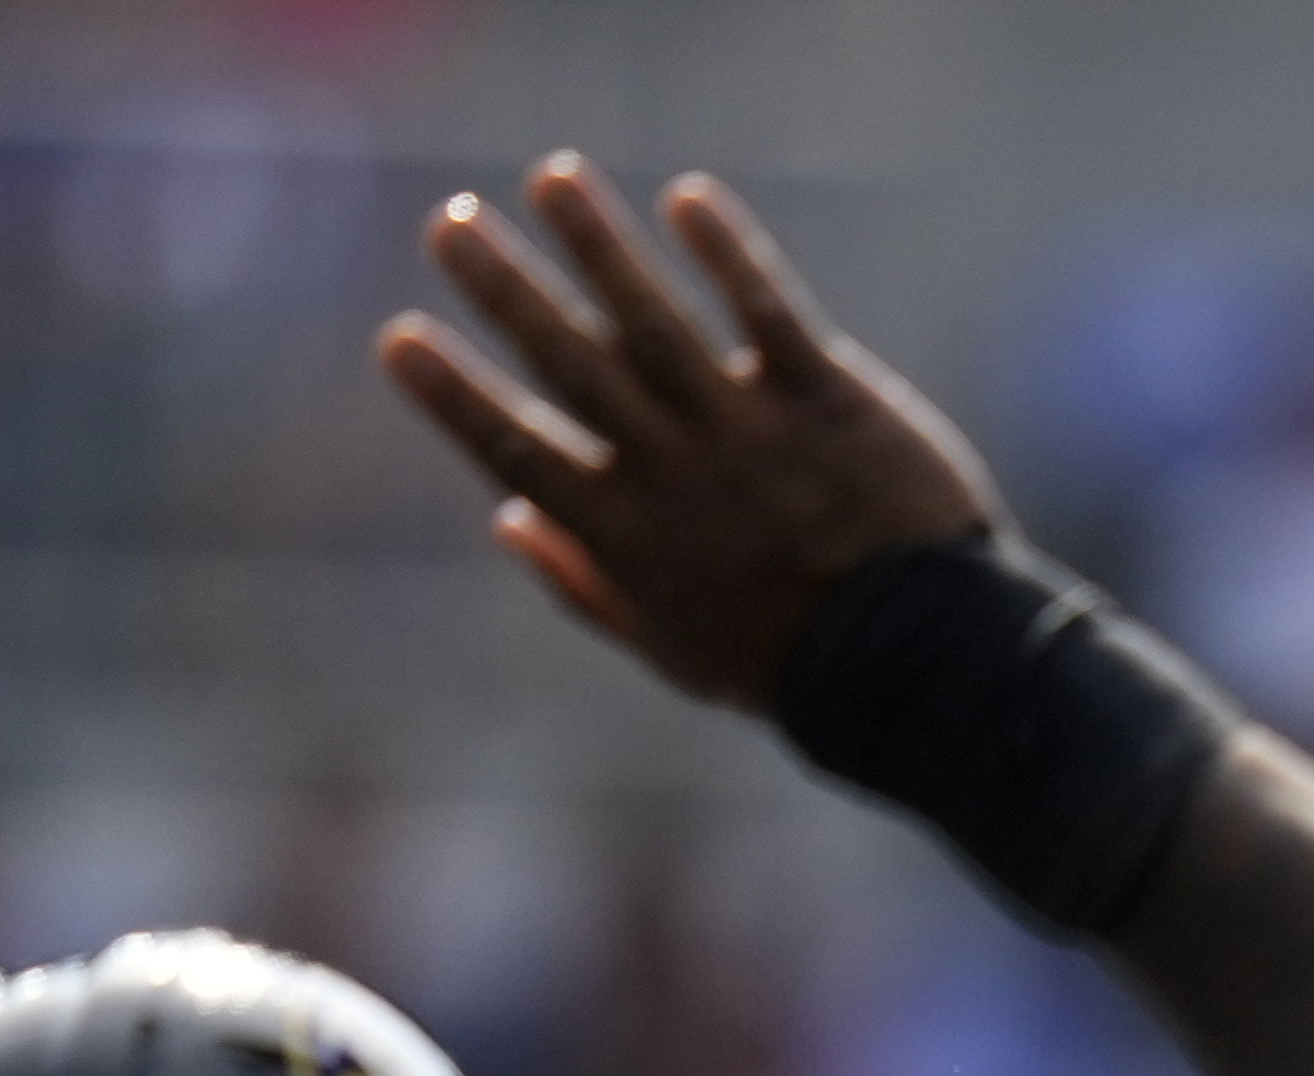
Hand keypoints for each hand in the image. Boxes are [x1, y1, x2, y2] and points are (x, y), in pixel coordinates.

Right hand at [376, 157, 1006, 707]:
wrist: (913, 662)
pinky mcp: (825, 396)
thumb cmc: (781, 660)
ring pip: (657, 323)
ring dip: (600, 244)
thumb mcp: (670, 648)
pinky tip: (684, 198)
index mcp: (626, 534)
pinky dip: (727, 253)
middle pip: (572, 365)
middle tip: (450, 220)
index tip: (399, 337)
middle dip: (504, 289)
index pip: (518, 451)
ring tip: (552, 175)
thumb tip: (505, 520)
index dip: (454, 395)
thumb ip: (583, 584)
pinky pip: (767, 311)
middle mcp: (675, 471)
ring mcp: (749, 428)